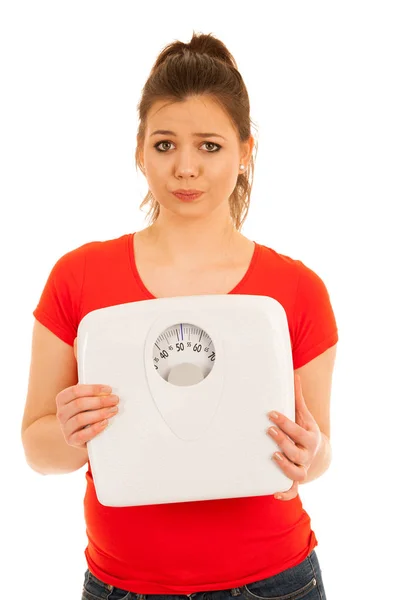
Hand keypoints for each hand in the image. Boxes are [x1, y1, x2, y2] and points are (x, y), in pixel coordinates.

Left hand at [267, 373, 321, 500]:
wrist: (320, 456)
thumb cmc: (305, 431)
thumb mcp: (304, 415)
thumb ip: (297, 398)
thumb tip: (294, 374)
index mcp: (310, 437)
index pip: (298, 431)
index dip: (285, 423)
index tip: (271, 414)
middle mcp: (307, 454)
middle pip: (297, 451)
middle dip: (284, 441)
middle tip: (269, 431)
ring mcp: (303, 468)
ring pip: (297, 472)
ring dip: (285, 465)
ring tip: (273, 456)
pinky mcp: (296, 481)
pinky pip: (293, 490)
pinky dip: (285, 494)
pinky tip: (274, 493)